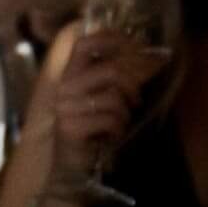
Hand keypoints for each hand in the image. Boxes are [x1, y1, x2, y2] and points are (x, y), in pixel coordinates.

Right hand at [34, 32, 154, 183]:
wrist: (71, 167)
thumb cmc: (90, 130)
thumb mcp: (98, 99)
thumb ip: (110, 79)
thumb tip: (143, 56)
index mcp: (68, 76)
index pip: (84, 44)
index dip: (109, 39)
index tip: (132, 44)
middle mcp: (64, 88)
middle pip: (110, 70)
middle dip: (131, 85)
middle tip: (136, 99)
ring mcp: (66, 108)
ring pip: (114, 98)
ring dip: (125, 113)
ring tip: (120, 123)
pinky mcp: (72, 128)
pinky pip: (110, 119)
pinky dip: (119, 129)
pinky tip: (112, 136)